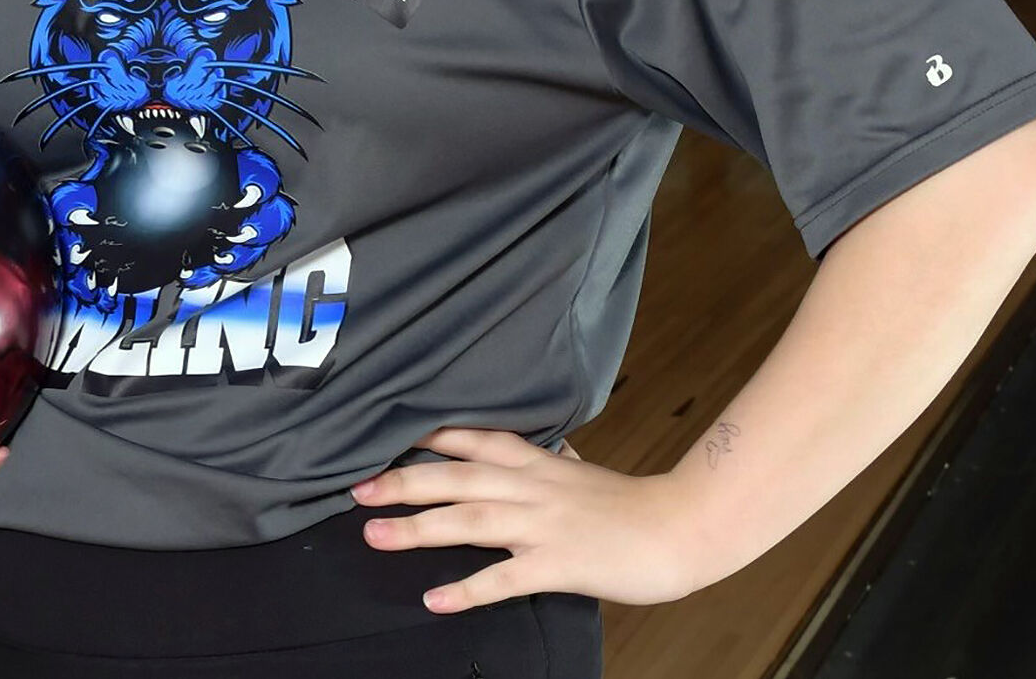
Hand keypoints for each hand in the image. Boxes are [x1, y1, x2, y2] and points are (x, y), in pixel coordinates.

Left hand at [351, 427, 698, 612]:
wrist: (678, 527)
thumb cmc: (628, 503)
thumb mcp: (579, 470)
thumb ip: (547, 459)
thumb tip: (536, 447)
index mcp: (535, 461)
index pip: (470, 438)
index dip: (423, 436)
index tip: (379, 435)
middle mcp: (531, 486)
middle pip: (456, 476)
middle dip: (403, 481)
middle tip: (356, 487)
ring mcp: (543, 525)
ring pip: (469, 520)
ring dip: (418, 528)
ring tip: (373, 535)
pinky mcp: (558, 564)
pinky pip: (504, 579)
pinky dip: (467, 589)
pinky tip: (435, 600)